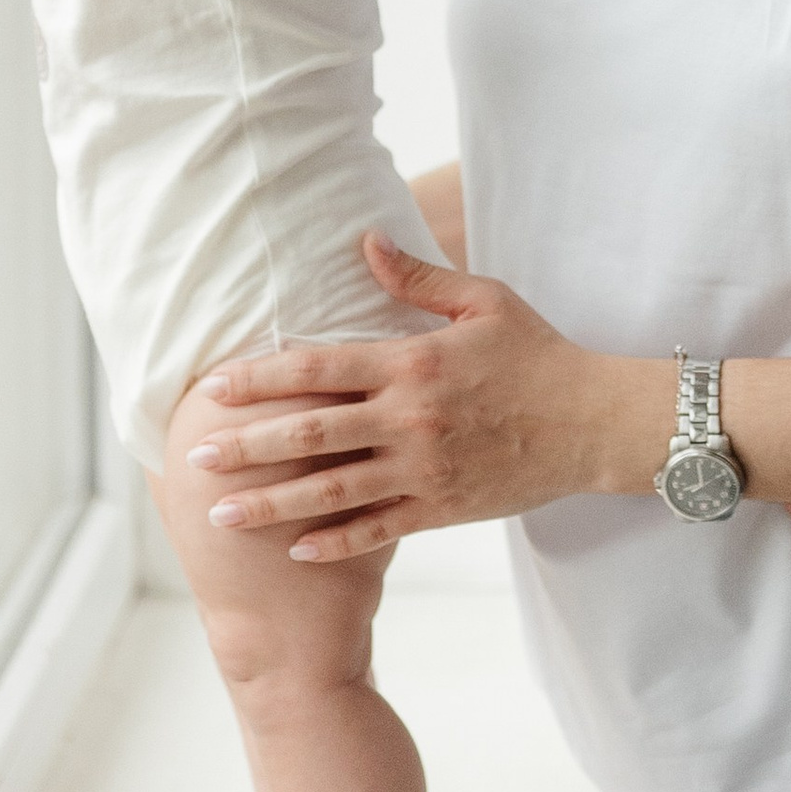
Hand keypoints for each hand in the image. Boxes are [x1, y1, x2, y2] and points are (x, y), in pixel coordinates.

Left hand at [184, 236, 653, 559]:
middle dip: (247, 444)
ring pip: (332, 490)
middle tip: (195, 455)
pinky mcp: (442, 508)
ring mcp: (424, 469)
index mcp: (412, 362)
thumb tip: (365, 240)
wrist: (595, 422)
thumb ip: (417, 278)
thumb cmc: (538, 354)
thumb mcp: (484, 301)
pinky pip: (377, 529)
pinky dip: (334, 542)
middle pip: (311, 432)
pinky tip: (293, 551)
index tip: (212, 387)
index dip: (260, 377)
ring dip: (272, 501)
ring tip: (222, 512)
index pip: (319, 368)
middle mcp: (409, 418)